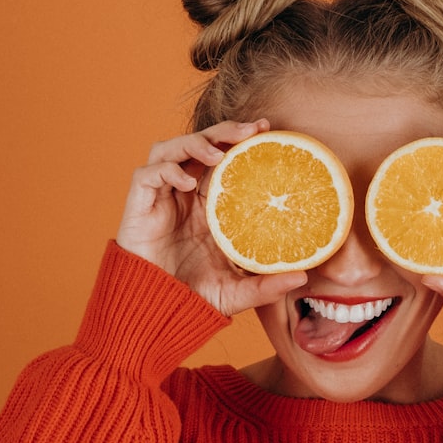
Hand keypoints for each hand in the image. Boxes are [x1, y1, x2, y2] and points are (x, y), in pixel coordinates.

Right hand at [116, 120, 306, 316]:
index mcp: (209, 205)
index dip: (241, 140)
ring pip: (171, 149)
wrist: (155, 312)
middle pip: (200, 144)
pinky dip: (167, 170)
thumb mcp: (237, 291)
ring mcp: (161, 197)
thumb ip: (267, 285)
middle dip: (223, 130)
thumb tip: (304, 276)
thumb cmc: (193, 298)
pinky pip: (148, 174)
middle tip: (251, 130)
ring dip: (195, 143)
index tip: (267, 130)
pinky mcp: (138, 206)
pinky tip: (187, 183)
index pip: (224, 159)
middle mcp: (185, 195)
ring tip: (219, 154)